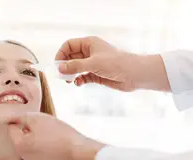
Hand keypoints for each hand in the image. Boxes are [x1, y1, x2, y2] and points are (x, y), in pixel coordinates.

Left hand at [8, 112, 105, 159]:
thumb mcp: (38, 118)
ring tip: (51, 132)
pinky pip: (40, 151)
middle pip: (21, 136)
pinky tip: (55, 141)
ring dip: (37, 136)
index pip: (11, 127)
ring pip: (31, 143)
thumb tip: (13, 118)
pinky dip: (44, 145)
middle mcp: (24, 156)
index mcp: (19, 145)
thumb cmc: (58, 134)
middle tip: (44, 123)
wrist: (78, 153)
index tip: (31, 115)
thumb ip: (21, 117)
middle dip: (29, 128)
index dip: (20, 118)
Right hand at [55, 36, 169, 91]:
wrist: (134, 75)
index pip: (69, 45)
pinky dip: (79, 80)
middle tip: (62, 75)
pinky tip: (79, 84)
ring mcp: (93, 64)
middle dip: (65, 66)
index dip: (61, 53)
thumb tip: (60, 68)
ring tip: (69, 81)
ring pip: (76, 68)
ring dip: (71, 74)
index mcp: (89, 43)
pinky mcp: (97, 74)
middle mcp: (90, 52)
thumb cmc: (116, 64)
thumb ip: (75, 66)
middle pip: (71, 57)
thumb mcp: (93, 63)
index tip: (57, 65)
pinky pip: (83, 76)